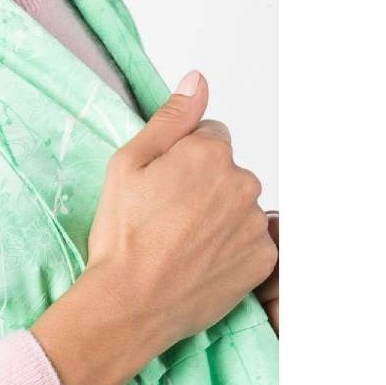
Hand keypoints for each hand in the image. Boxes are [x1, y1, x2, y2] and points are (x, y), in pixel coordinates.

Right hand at [31, 70, 277, 384]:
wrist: (130, 303)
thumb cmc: (122, 237)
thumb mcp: (126, 166)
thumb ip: (169, 119)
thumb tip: (197, 81)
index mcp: (209, 152)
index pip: (209, 137)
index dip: (181, 162)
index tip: (160, 189)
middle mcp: (242, 182)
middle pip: (227, 173)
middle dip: (203, 189)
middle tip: (166, 220)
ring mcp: (255, 223)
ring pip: (239, 208)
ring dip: (218, 220)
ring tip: (180, 246)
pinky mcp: (263, 259)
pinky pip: (251, 243)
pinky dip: (231, 250)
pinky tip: (199, 264)